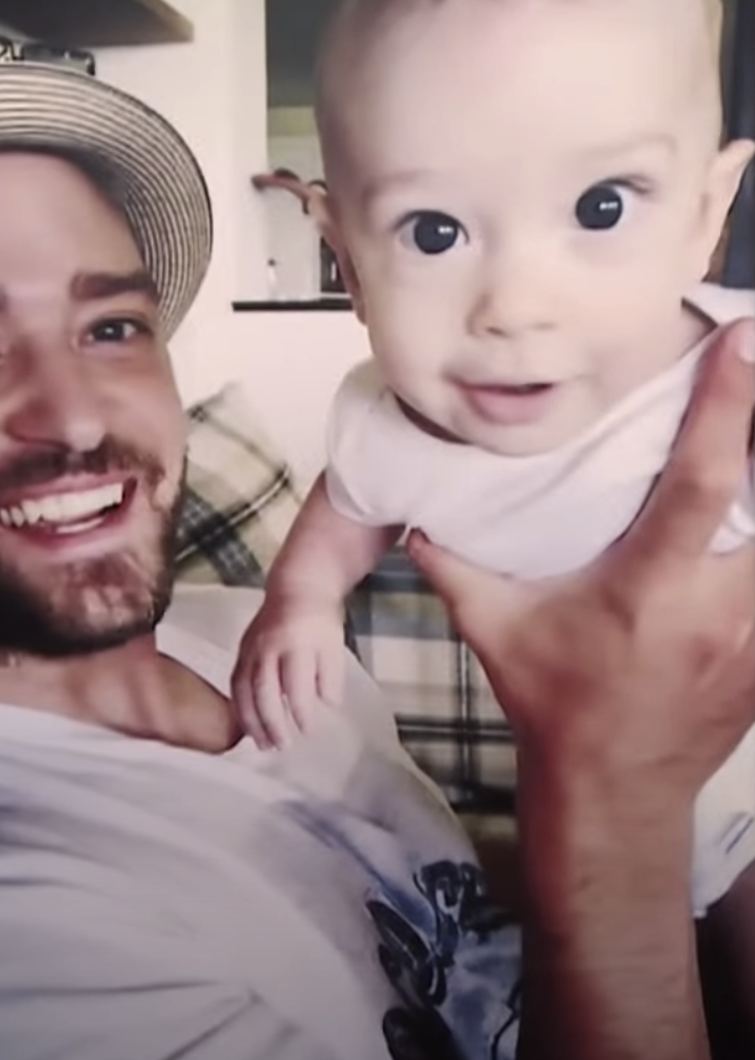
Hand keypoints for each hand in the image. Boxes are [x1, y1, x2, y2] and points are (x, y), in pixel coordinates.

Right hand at [231, 591, 346, 748]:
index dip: (301, 711)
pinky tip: (248, 724)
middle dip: (271, 722)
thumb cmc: (320, 620)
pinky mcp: (241, 649)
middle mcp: (269, 645)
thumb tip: (326, 706)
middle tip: (281, 746)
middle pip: (264, 689)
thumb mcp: (334, 646)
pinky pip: (236, 682)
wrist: (297, 586)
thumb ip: (331, 677)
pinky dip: (240, 706)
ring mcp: (251, 647)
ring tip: (262, 744)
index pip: (296, 684)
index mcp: (296, 642)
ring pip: (244, 689)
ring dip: (251, 720)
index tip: (308, 731)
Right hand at [407, 319, 754, 807]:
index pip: (699, 483)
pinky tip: (743, 509)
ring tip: (749, 428)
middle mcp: (719, 604)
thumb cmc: (555, 704)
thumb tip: (413, 515)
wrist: (615, 790)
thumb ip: (454, 567)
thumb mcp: (495, 632)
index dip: (726, 408)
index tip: (742, 343)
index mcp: (649, 590)